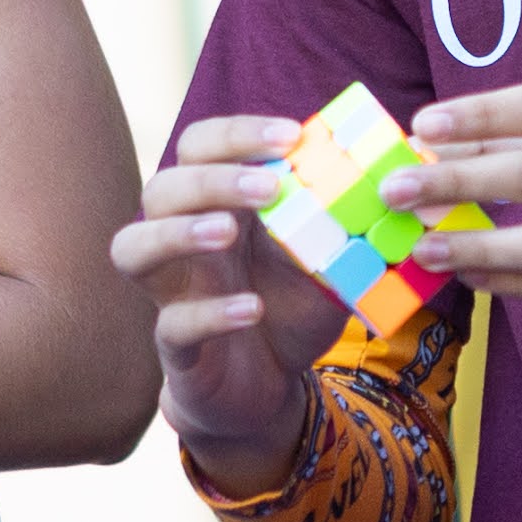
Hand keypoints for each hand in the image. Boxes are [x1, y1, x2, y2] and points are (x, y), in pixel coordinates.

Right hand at [113, 118, 351, 496]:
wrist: (270, 387)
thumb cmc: (290, 309)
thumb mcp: (327, 261)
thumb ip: (344, 223)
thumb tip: (390, 176)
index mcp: (218, 206)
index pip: (201, 147)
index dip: (237, 133)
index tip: (291, 136)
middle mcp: (182, 243)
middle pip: (161, 189)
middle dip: (212, 179)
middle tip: (269, 186)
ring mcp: (171, 294)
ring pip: (132, 248)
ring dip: (178, 232)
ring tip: (227, 231)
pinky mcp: (176, 347)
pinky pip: (171, 324)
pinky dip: (209, 313)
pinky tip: (251, 308)